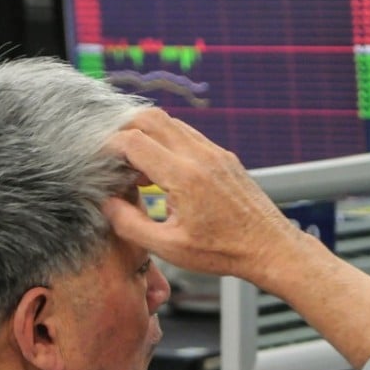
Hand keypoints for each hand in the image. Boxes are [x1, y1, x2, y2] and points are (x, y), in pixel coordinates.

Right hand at [101, 108, 302, 279]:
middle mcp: (201, 156)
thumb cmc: (223, 252)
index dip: (108, 147)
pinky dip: (168, 143)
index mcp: (185, 176)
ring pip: (171, 123)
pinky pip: (189, 136)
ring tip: (137, 170)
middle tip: (112, 158)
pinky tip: (162, 174)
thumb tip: (107, 204)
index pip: (134, 141)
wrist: (270, 247)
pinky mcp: (225, 156)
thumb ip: (131, 225)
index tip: (98, 164)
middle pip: (151, 117)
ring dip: (147, 136)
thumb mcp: (169, 247)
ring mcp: (216, 152)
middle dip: (124, 131)